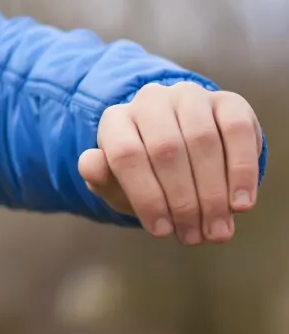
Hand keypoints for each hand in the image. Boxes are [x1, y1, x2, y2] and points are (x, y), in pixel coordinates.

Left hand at [79, 80, 261, 245]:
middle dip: (183, 200)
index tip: (161, 232)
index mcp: (117, 119)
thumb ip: (101, 176)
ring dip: (213, 193)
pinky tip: (241, 204)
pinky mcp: (227, 101)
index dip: (145, 195)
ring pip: (202, 140)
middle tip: (196, 237)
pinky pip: (237, 131)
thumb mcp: (119, 183)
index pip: (125, 154)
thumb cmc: (146, 174)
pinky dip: (242, 170)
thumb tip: (91, 164)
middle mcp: (150, 100)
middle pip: (166, 149)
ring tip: (218, 230)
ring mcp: (189, 96)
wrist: (184, 152)